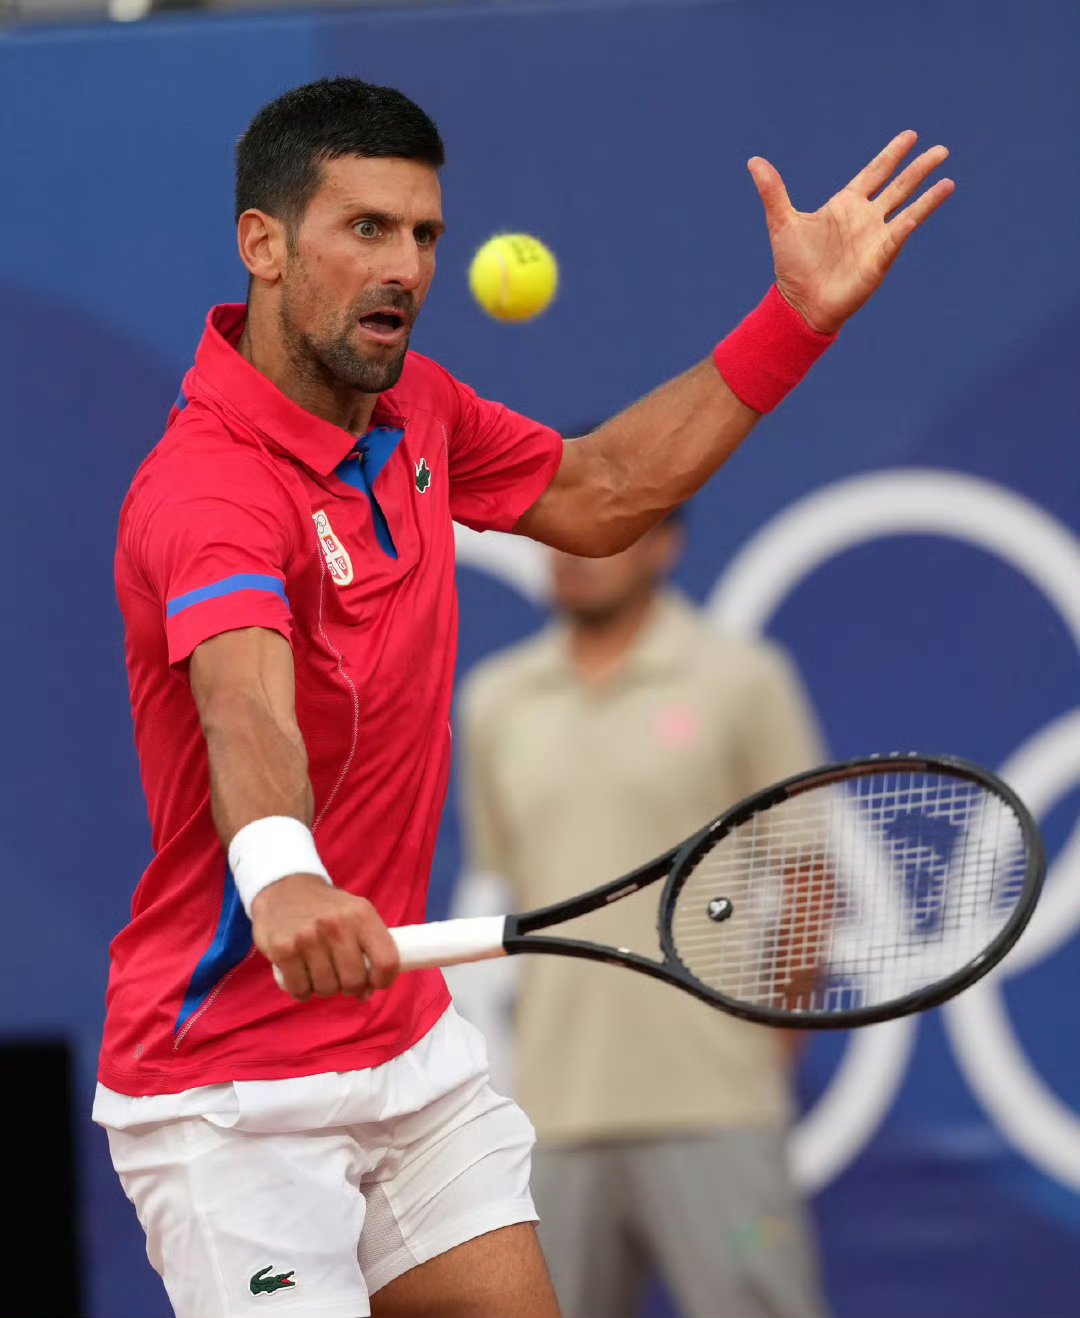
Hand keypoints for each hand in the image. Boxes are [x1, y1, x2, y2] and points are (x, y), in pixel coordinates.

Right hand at [251, 873, 399, 1001]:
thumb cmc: (328, 910)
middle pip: (354, 982)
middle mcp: (336, 924)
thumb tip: (367, 992)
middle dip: (350, 987)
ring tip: (321, 972)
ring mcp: (308, 937)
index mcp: (361, 915)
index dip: (384, 980)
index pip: (386, 961)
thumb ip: (370, 949)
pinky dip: (302, 991)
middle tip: (343, 977)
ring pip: (327, 989)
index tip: (375, 982)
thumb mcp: (357, 915)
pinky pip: (300, 990)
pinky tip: (302, 977)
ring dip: (325, 988)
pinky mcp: (284, 950)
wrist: (286, 889)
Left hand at [749, 130, 954, 333]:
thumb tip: (754, 161)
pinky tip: (924, 208)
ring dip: (927, 194)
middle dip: (918, 168)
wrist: (800, 303)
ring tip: (948, 177)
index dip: (892, 155)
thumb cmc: (792, 266)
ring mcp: (875, 238)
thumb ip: (773, 192)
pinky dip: (911, 222)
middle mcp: (865, 219)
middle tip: (939, 150)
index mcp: (845, 205)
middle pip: (898, 186)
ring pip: (908, 209)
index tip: (910, 136)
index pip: (875, 173)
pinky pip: (899, 236)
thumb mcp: (782, 223)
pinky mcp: (879, 259)